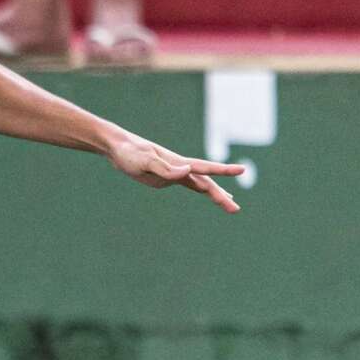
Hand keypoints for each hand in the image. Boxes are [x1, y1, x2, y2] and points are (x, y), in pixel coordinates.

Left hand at [110, 135, 244, 212]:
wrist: (118, 148)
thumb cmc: (130, 153)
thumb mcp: (145, 161)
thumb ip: (165, 168)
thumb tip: (187, 170)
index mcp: (178, 163)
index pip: (205, 168)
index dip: (223, 170)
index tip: (241, 170)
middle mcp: (180, 167)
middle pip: (206, 183)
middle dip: (221, 196)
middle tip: (236, 210)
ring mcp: (175, 173)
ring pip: (201, 184)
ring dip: (216, 193)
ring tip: (231, 204)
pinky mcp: (167, 178)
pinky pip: (190, 185)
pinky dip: (202, 189)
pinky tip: (208, 193)